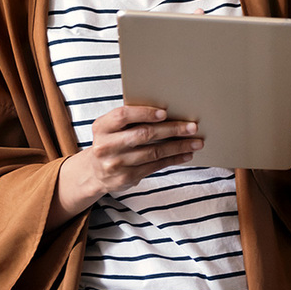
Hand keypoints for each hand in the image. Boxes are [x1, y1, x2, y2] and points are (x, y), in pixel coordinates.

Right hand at [48, 105, 201, 228]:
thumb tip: (168, 112)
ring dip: (178, 146)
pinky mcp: (126, 177)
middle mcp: (106, 146)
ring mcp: (116, 164)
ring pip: (153, 153)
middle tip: (192, 127)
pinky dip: (173, 159)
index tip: (165, 112)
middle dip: (171, 129)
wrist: (95, 171)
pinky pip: (155, 166)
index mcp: (102, 127)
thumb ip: (131, 119)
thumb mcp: (112, 127)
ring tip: (196, 142)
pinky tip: (186, 154)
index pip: (123, 116)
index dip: (144, 113)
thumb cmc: (111, 141)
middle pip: (143, 134)